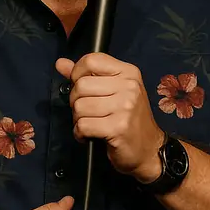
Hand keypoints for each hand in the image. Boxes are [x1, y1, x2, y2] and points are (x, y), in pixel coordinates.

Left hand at [56, 53, 163, 183]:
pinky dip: (80, 133)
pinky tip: (89, 135)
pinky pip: (83, 125)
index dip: (77, 74)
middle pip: (81, 85)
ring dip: (78, 119)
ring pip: (79, 106)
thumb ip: (86, 76)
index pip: (91, 60)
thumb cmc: (128, 119)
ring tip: (90, 123)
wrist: (148, 149)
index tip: (82, 88)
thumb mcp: (112, 91)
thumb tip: (61, 63)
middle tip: (87, 111)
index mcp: (128, 72)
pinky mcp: (118, 127)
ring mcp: (125, 107)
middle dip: (75, 101)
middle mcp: (129, 86)